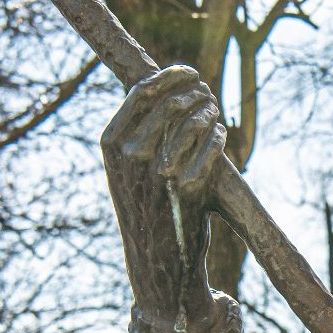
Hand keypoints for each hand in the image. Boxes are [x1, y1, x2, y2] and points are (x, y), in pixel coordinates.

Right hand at [102, 65, 227, 209]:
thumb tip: (162, 84)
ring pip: (195, 119)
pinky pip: (212, 143)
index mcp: (112, 144)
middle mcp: (132, 155)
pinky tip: (219, 133)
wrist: (157, 259)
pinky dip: (219, 134)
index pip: (142, 90)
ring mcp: (161, 171)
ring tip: (214, 111)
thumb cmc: (144, 206)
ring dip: (210, 110)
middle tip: (208, 93)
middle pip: (172, 101)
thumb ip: (135, 131)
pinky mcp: (189, 187)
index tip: (190, 73)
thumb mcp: (124, 168)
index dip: (171, 75)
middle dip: (197, 91)